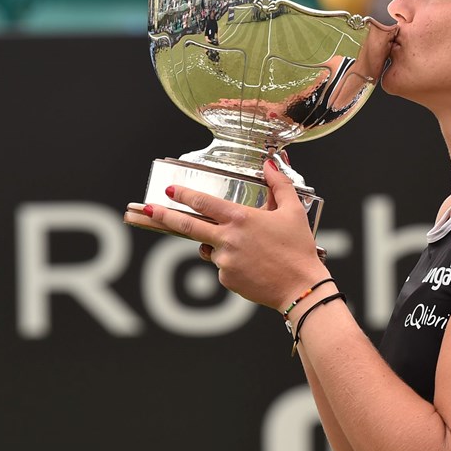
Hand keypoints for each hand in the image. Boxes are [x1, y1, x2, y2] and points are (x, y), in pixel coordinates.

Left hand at [128, 159, 330, 311]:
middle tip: (149, 209)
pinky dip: (232, 263)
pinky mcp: (226, 278)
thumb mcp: (293, 211)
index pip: (203, 203)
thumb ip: (279, 184)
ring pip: (209, 248)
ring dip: (218, 245)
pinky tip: (253, 265)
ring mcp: (224, 260)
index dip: (184, 194)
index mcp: (240, 218)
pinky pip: (222, 267)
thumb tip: (270, 164)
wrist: (301, 286)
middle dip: (165, 215)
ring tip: (249, 250)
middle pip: (187, 225)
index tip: (170, 190)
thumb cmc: (298, 248)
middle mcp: (227, 238)